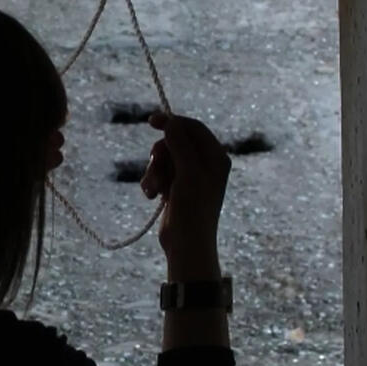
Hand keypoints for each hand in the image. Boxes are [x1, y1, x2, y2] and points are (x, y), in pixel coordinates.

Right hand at [140, 113, 230, 281]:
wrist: (187, 244)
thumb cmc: (193, 209)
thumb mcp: (188, 172)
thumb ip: (180, 144)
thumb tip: (170, 121)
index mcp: (216, 157)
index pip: (193, 128)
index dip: (173, 122)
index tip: (151, 121)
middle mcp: (205, 164)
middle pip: (175, 142)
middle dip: (160, 154)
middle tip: (155, 165)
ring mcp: (190, 177)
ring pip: (164, 159)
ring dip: (154, 171)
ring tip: (153, 189)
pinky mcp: (176, 188)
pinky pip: (159, 174)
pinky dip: (152, 182)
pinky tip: (152, 196)